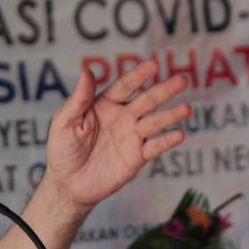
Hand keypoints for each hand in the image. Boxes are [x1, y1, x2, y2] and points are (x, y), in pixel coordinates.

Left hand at [44, 58, 190, 215]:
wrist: (68, 183)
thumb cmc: (62, 148)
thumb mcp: (65, 121)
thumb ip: (79, 99)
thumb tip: (86, 71)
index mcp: (104, 104)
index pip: (125, 86)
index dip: (138, 75)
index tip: (153, 64)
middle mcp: (122, 117)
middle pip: (146, 100)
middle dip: (163, 91)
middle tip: (182, 80)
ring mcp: (131, 136)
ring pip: (155, 122)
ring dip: (171, 115)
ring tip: (186, 108)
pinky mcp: (137, 157)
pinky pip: (155, 147)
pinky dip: (167, 141)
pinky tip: (179, 134)